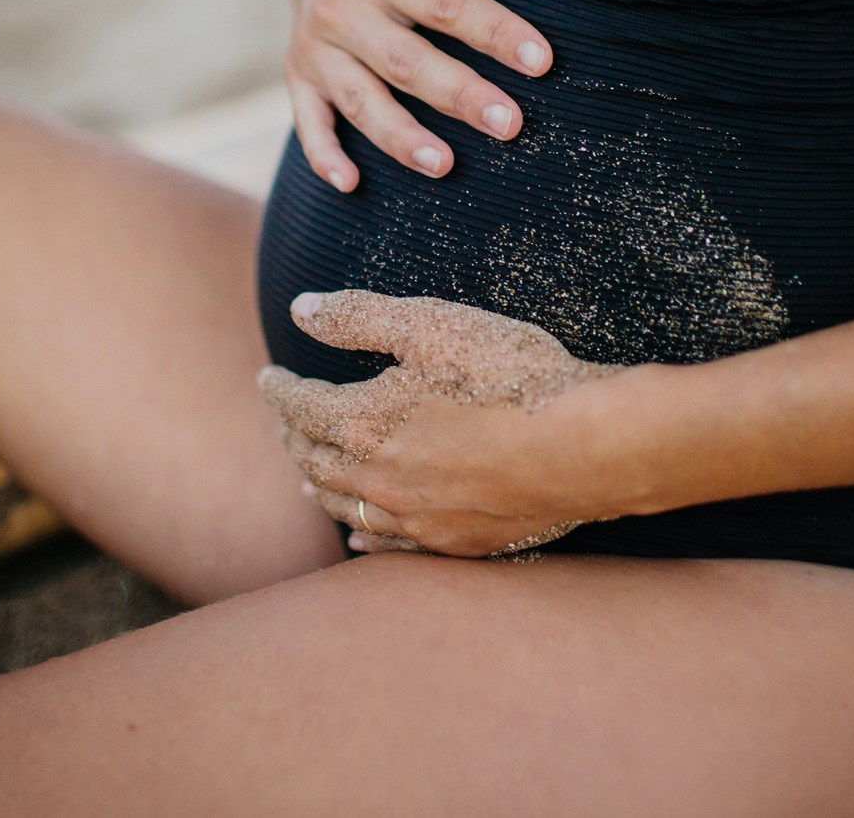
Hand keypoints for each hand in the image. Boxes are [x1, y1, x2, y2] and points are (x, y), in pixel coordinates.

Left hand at [259, 289, 619, 557]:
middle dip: (292, 436)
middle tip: (284, 419)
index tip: (267, 378)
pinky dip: (362, 536)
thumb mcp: (429, 323)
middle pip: (314, 460)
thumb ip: (359, 317)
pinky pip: (389, 546)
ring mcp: (417, 519)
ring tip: (307, 471)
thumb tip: (301, 308)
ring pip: (345, 507)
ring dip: (318, 485)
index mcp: (363, 424)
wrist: (586, 443)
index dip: (279, 390)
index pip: (300, 407)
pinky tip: (356, 535)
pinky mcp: (456, 541)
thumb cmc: (509, 373)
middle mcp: (379, 481)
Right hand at [280, 0, 552, 190]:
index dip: (494, 32)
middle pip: (406, 61)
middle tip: (510, 125)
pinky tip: (351, 185)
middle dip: (459, 95)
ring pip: (361, 101)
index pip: (445, 4)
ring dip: (401, 137)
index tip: (541, 61)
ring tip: (446, 167)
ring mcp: (317, 50)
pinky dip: (324, 155)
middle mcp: (342, 11)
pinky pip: (309, 122)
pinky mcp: (300, 78)